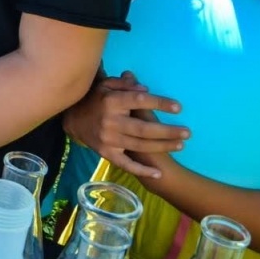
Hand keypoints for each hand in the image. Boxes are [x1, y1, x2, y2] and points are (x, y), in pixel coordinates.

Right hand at [61, 71, 187, 178]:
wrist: (72, 120)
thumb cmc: (94, 100)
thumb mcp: (105, 86)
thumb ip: (124, 85)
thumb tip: (145, 89)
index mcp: (111, 101)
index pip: (139, 101)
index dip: (160, 104)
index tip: (178, 108)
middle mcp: (110, 121)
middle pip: (144, 128)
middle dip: (167, 131)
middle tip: (187, 132)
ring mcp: (108, 139)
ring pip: (140, 145)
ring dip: (162, 146)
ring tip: (180, 144)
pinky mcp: (106, 153)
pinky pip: (125, 164)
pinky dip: (141, 170)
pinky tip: (157, 173)